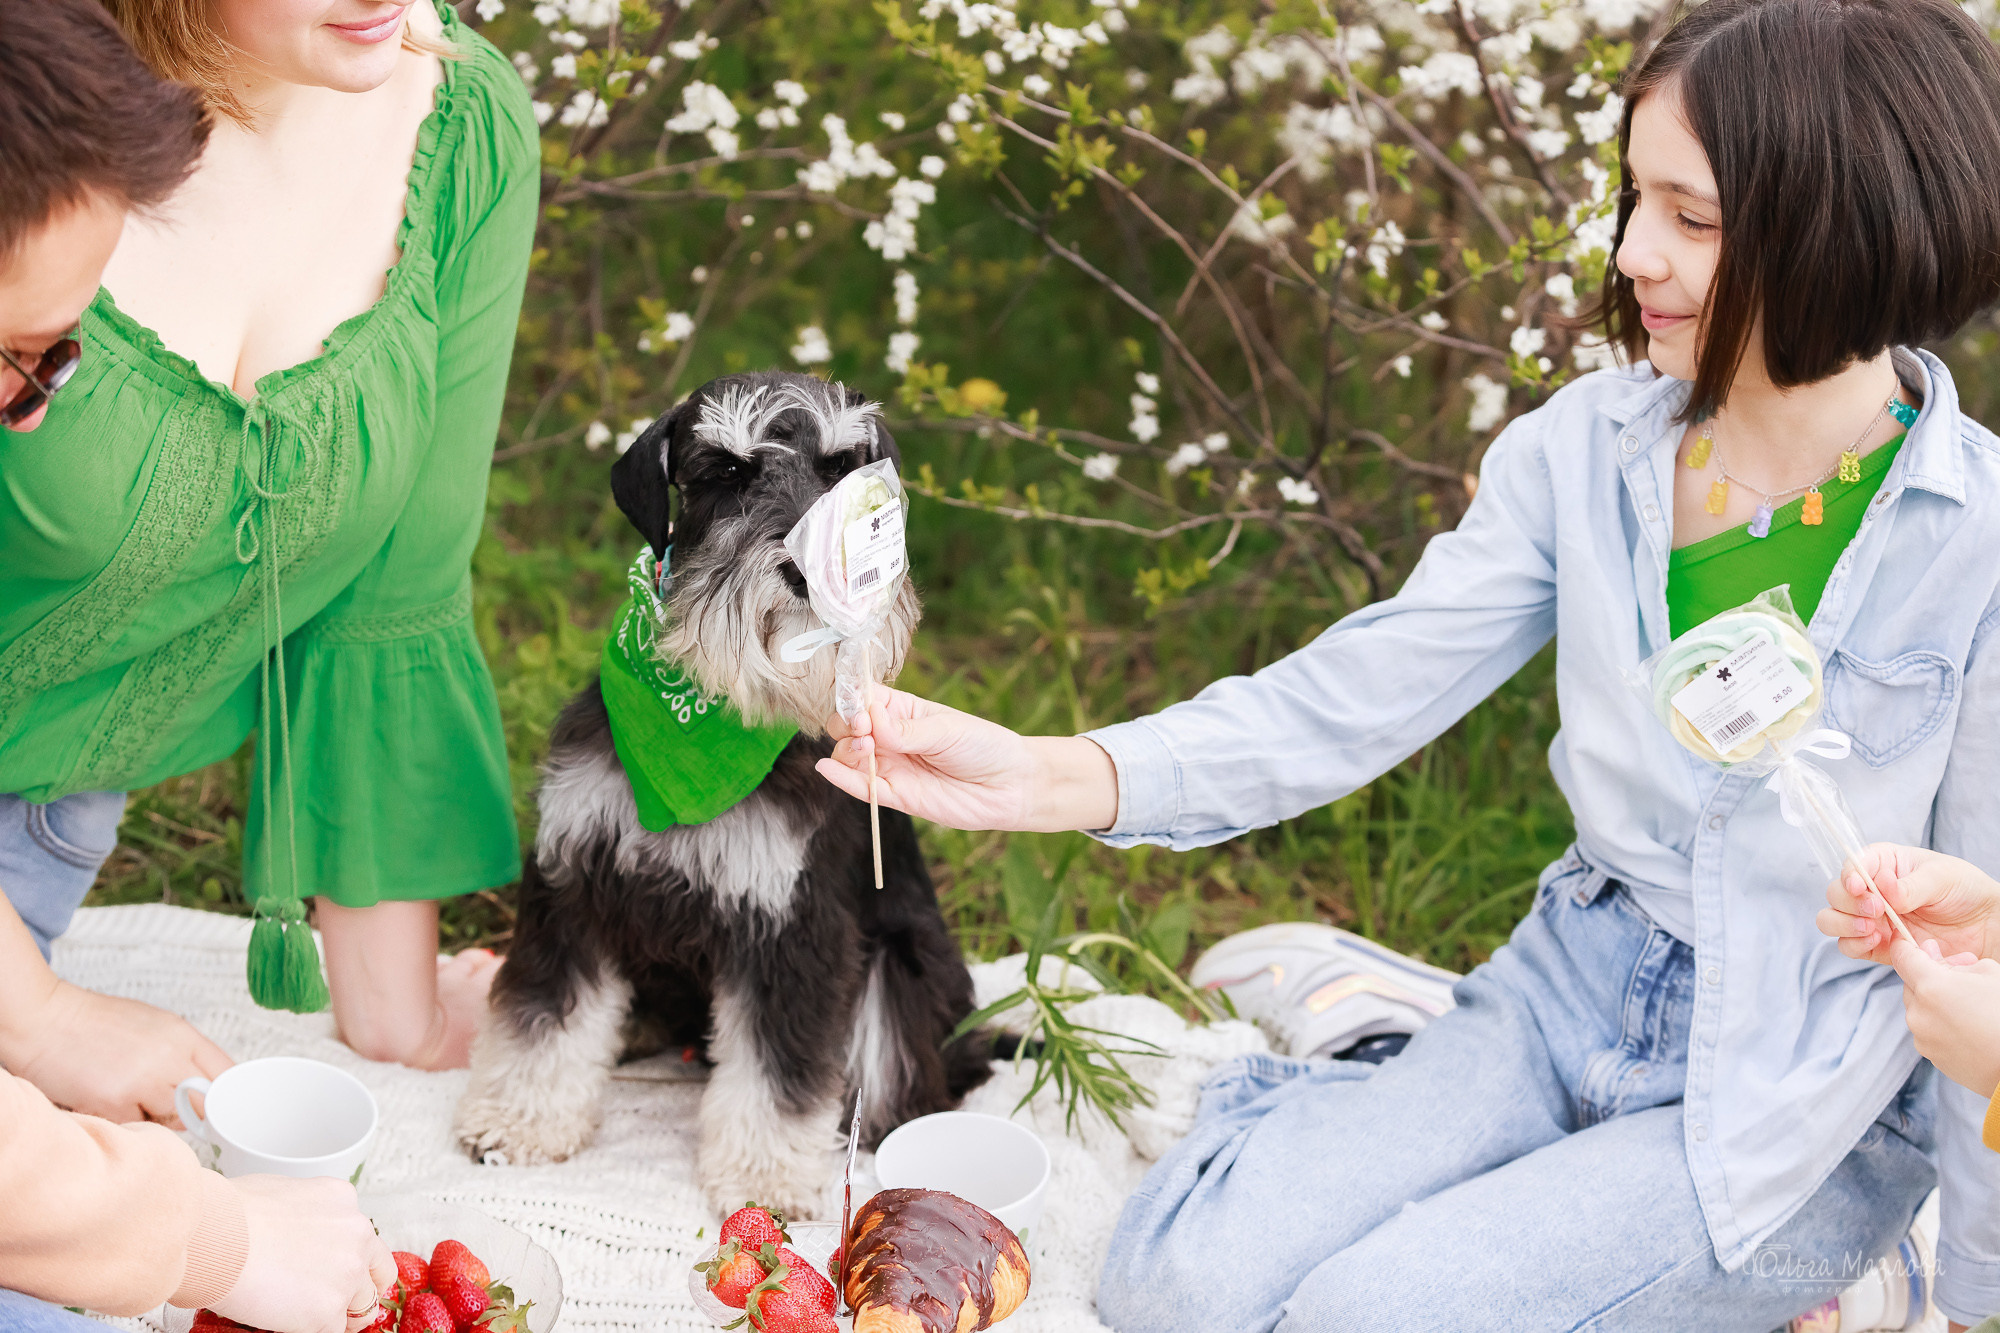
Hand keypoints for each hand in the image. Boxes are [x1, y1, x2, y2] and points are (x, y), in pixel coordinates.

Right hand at [0, 979, 230, 1125]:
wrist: (46, 1022)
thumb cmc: (97, 1024)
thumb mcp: (155, 1026)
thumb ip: (183, 1054)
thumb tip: (207, 1087)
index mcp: (183, 1035)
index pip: (227, 1073)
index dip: (225, 1095)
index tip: (219, 1106)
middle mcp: (170, 1057)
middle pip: (206, 1102)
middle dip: (194, 1111)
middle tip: (170, 1106)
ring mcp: (143, 1081)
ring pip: (174, 1120)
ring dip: (158, 1117)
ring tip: (132, 1095)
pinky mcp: (115, 1103)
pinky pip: (138, 1127)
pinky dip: (127, 1121)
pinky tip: (108, 1099)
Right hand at [210, 1176, 395, 1332]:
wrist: (217, 1237)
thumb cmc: (229, 1213)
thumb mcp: (279, 1191)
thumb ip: (300, 1212)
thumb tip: (287, 1226)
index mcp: (342, 1200)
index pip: (360, 1234)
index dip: (351, 1256)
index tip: (340, 1268)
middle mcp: (355, 1234)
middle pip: (378, 1269)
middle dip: (365, 1287)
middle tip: (348, 1304)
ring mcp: (347, 1274)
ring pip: (363, 1306)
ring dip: (345, 1316)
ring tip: (320, 1320)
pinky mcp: (328, 1311)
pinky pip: (334, 1330)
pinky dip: (316, 1330)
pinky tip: (295, 1325)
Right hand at [813, 687, 1117, 832]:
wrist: (1011, 785)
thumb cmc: (984, 747)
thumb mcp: (947, 730)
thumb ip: (906, 730)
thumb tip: (870, 721)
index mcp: (902, 710)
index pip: (864, 698)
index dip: (853, 699)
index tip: (859, 705)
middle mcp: (891, 738)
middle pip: (848, 727)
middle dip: (848, 725)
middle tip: (865, 729)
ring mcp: (892, 766)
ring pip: (849, 757)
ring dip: (847, 751)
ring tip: (866, 749)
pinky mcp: (897, 796)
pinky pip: (862, 788)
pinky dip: (841, 779)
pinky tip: (828, 768)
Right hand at [1816, 844, 1999, 965]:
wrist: (1986, 926)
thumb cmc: (1966, 890)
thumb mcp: (1944, 877)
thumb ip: (1913, 885)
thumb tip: (1886, 888)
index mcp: (1884, 864)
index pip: (1853, 864)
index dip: (1849, 875)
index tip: (1860, 887)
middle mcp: (1871, 891)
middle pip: (1835, 893)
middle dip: (1849, 903)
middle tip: (1877, 910)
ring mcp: (1871, 919)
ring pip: (1831, 920)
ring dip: (1843, 924)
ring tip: (1872, 928)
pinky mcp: (1876, 945)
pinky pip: (1848, 946)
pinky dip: (1854, 944)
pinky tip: (1875, 941)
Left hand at [1885, 936, 1999, 1099]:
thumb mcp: (1990, 974)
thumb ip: (1957, 962)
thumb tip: (1932, 955)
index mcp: (1931, 987)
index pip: (1902, 957)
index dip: (1904, 946)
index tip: (1907, 941)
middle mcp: (1918, 1013)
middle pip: (1912, 985)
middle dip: (1931, 978)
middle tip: (1961, 977)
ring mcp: (1922, 1038)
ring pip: (1920, 1009)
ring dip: (1936, 1003)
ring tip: (1970, 1007)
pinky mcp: (1931, 1057)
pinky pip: (1929, 1031)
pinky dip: (1941, 1025)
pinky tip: (1969, 1029)